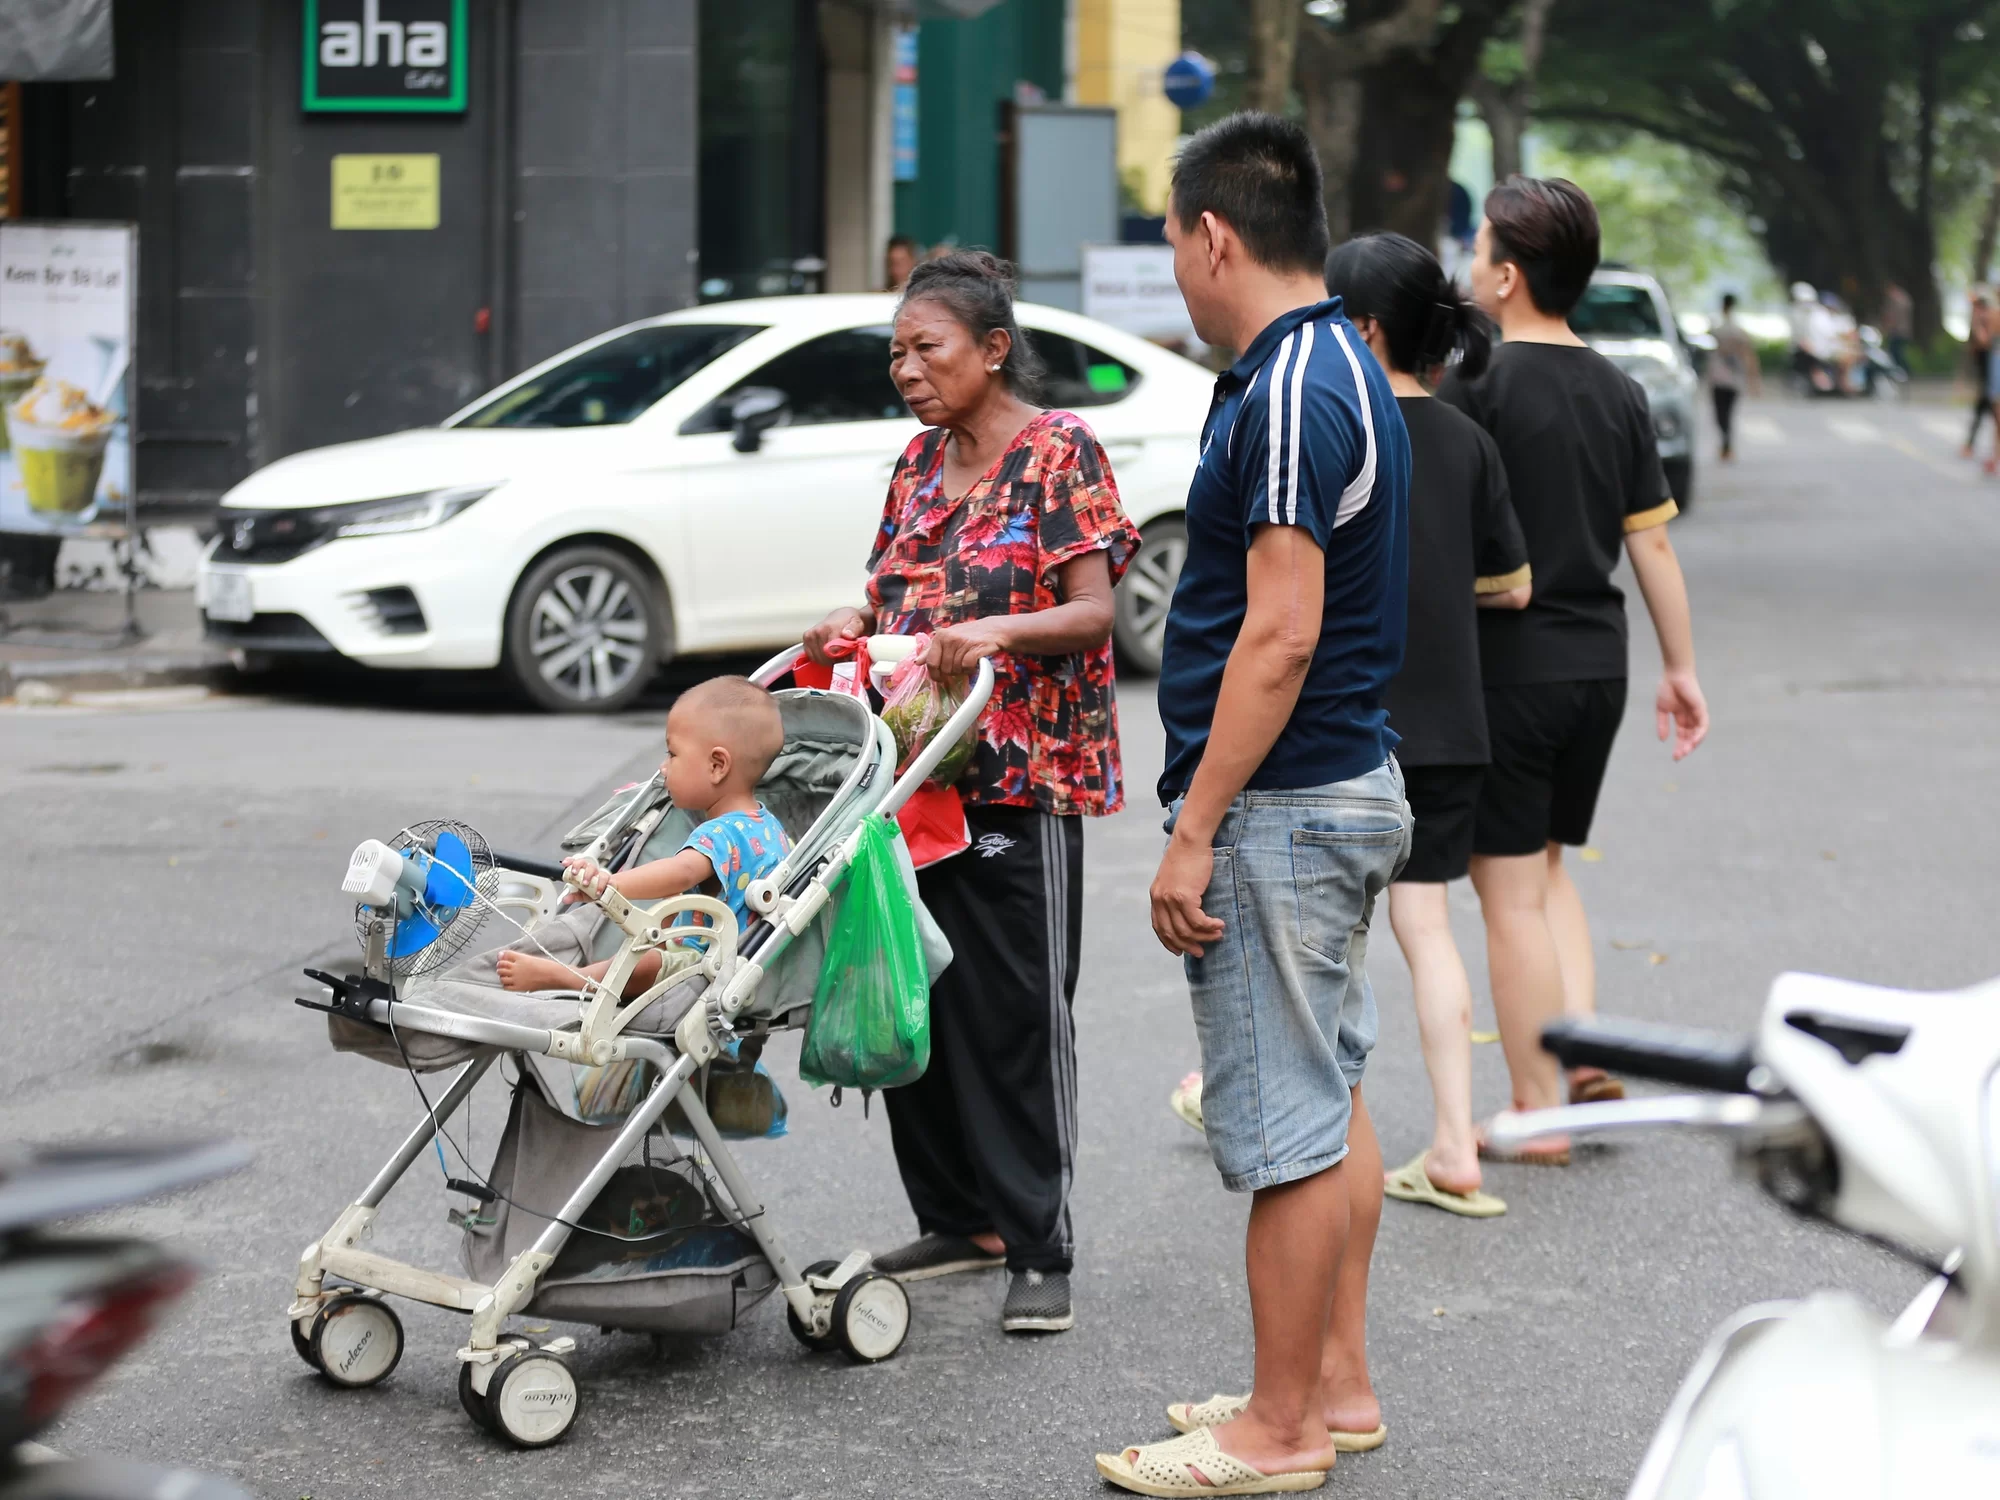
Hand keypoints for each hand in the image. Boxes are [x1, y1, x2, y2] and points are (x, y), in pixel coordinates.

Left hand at [562, 856, 613, 898]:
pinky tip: (597, 891)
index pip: (575, 863)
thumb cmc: (593, 892)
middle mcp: (589, 871)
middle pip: (583, 862)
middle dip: (577, 866)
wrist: (606, 895)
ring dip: (588, 875)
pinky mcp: (607, 878)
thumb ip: (573, 896)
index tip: (564, 864)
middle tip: (574, 873)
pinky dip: (600, 885)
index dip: (570, 861)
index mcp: (581, 872)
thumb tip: (565, 899)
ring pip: (593, 868)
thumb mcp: (581, 895)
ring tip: (585, 884)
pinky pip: (604, 878)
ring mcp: (598, 873)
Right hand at [804, 607, 869, 665]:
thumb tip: (847, 635)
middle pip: (825, 658)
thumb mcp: (857, 622)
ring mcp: (809, 636)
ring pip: (819, 659)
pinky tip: (827, 652)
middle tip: (843, 654)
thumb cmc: (849, 621)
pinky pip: (813, 657)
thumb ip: (854, 629)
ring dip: (829, 660)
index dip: (842, 658)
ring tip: (836, 652)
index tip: (848, 655)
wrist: (840, 616)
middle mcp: (817, 632)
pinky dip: (821, 658)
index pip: (832, 652)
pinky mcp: (806, 640)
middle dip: (836, 660)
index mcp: (829, 628)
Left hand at [922, 617, 1011, 678]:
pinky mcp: (974, 649)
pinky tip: (974, 664)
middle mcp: (949, 638)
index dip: (935, 674)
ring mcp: (962, 643)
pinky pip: (966, 667)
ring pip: (955, 669)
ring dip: (962, 671)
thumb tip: (917, 662)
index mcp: (940, 636)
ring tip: (967, 662)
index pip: (931, 662)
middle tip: (958, 666)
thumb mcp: (948, 638)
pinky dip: (970, 669)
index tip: (940, 678)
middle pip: (944, 669)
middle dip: (951, 672)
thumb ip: (932, 650)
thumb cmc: (969, 635)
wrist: (994, 630)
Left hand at [1150, 834, 1224, 957]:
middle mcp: (1161, 899)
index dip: (1169, 942)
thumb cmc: (1188, 856)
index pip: (1159, 927)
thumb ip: (1176, 894)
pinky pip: (1198, 921)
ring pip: (1187, 930)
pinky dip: (1209, 926)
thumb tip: (1188, 912)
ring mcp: (1171, 899)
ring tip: (1217, 935)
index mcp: (1156, 896)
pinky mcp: (1185, 897)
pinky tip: (1219, 925)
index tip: (1180, 951)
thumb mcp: (1176, 877)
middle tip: (1201, 952)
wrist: (1190, 840)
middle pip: (1172, 933)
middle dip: (1187, 945)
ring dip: (1204, 936)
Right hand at [1656, 668, 1708, 759]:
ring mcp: (1698, 714)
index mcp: (1682, 717)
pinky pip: (1703, 725)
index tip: (1675, 757)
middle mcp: (1692, 717)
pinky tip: (1693, 742)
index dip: (1679, 746)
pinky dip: (1699, 734)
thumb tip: (1662, 739)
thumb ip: (1662, 725)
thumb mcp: (1662, 710)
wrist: (1674, 675)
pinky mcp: (1702, 709)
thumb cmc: (1668, 688)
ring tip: (1685, 751)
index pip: (1682, 735)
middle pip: (1691, 736)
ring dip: (1692, 744)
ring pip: (1698, 733)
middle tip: (1678, 757)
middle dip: (1685, 747)